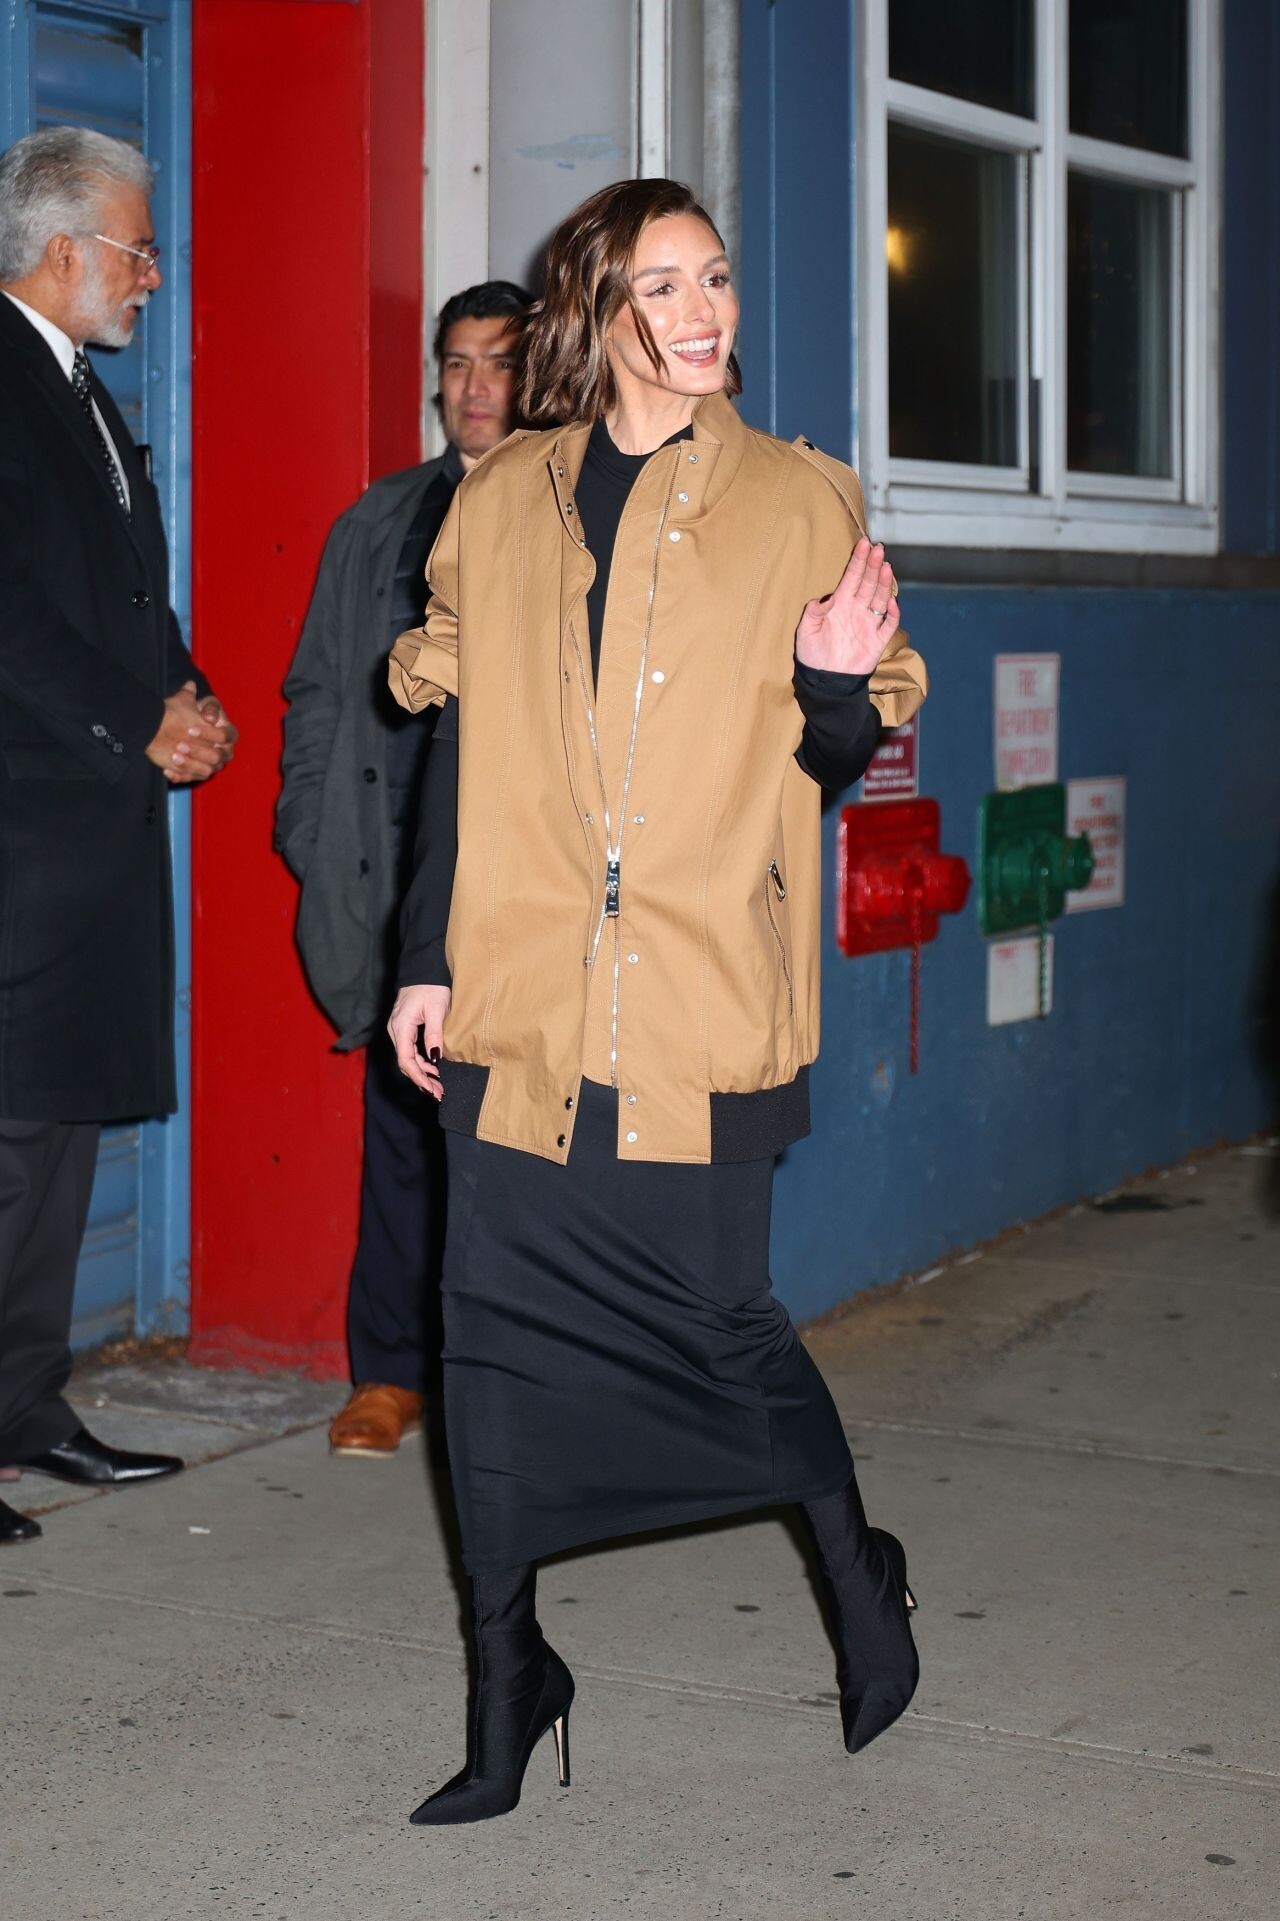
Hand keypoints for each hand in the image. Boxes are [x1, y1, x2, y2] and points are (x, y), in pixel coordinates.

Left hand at [146, 681, 234, 783]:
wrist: (170, 725)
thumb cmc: (186, 712)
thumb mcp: (192, 703)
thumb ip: (199, 700)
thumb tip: (203, 706)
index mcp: (227, 733)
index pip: (227, 736)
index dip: (210, 734)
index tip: (191, 729)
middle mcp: (223, 750)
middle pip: (219, 756)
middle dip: (199, 750)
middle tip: (181, 744)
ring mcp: (211, 763)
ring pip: (207, 770)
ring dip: (190, 764)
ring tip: (174, 756)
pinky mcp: (197, 772)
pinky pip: (192, 778)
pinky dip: (180, 775)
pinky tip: (167, 770)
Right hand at [388, 984, 451, 1098]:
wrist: (423, 968)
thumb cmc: (431, 986)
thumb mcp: (437, 1010)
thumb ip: (434, 1035)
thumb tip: (435, 1060)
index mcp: (401, 1027)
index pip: (406, 1060)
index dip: (419, 1078)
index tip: (432, 1090)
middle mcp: (395, 1030)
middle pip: (405, 1062)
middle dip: (422, 1079)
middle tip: (438, 1093)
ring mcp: (398, 1029)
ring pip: (407, 1058)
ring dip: (422, 1072)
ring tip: (438, 1084)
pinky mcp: (404, 1027)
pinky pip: (409, 1050)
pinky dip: (421, 1061)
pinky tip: (433, 1068)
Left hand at [794, 537, 899, 675]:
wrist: (825, 681)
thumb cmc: (812, 655)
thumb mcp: (805, 631)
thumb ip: (813, 613)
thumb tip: (826, 598)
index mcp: (840, 603)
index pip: (852, 577)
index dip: (858, 560)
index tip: (864, 543)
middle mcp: (857, 609)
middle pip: (868, 583)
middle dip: (873, 565)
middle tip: (879, 549)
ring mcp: (869, 624)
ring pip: (881, 598)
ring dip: (884, 584)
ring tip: (886, 568)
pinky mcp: (878, 641)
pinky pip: (889, 624)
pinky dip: (893, 613)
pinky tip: (892, 602)